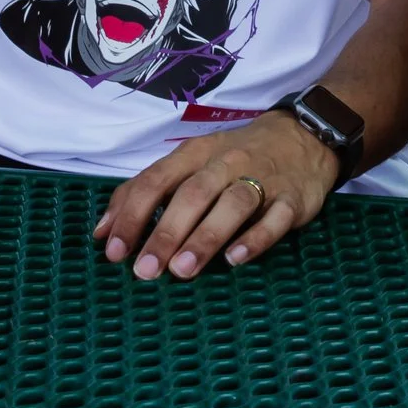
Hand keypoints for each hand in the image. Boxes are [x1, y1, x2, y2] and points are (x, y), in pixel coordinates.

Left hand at [91, 114, 337, 279]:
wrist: (305, 137)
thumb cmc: (236, 156)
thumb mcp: (191, 162)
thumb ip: (146, 192)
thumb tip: (102, 232)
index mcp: (197, 153)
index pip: (158, 180)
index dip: (133, 215)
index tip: (114, 251)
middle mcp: (228, 162)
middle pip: (194, 194)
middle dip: (167, 232)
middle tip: (146, 270)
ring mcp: (264, 178)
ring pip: (234, 204)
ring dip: (206, 236)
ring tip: (183, 270)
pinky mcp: (294, 198)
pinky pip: (276, 218)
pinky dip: (255, 239)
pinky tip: (235, 259)